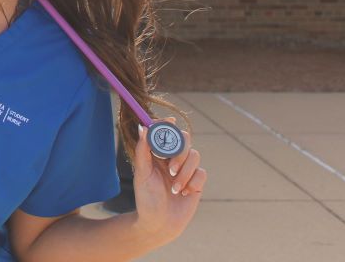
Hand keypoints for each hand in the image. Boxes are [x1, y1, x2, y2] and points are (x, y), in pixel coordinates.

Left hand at [130, 121, 205, 247]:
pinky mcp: (196, 182)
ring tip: (175, 188)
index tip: (170, 120)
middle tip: (171, 169)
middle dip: (180, 153)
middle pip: (184, 140)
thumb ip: (143, 150)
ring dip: (185, 172)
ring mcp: (185, 169)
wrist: (160, 223)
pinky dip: (193, 182)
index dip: (167, 124)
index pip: (165, 133)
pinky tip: (184, 194)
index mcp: (157, 154)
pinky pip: (202, 173)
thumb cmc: (146, 199)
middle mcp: (172, 159)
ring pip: (194, 156)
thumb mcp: (142, 174)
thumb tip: (142, 127)